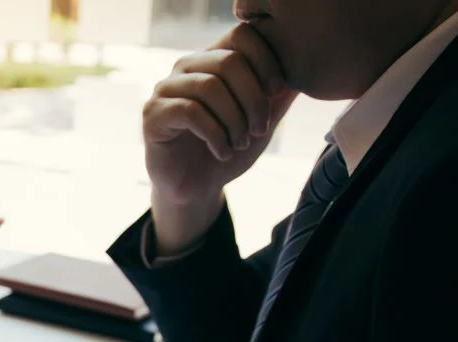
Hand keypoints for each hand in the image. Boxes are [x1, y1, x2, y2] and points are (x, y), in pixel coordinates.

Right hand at [144, 23, 298, 252]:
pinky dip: (214, 135)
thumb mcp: (261, 121)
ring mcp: (166, 89)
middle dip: (253, 99)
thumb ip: (278, 95)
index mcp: (212, 60)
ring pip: (209, 87)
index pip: (241, 36)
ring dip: (234, 121)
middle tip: (259, 129)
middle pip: (228, 61)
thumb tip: (305, 69)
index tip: (276, 94)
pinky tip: (222, 152)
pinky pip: (190, 112)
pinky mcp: (153, 115)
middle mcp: (186, 68)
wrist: (195, 188)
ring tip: (240, 144)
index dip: (266, 62)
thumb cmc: (226, 150)